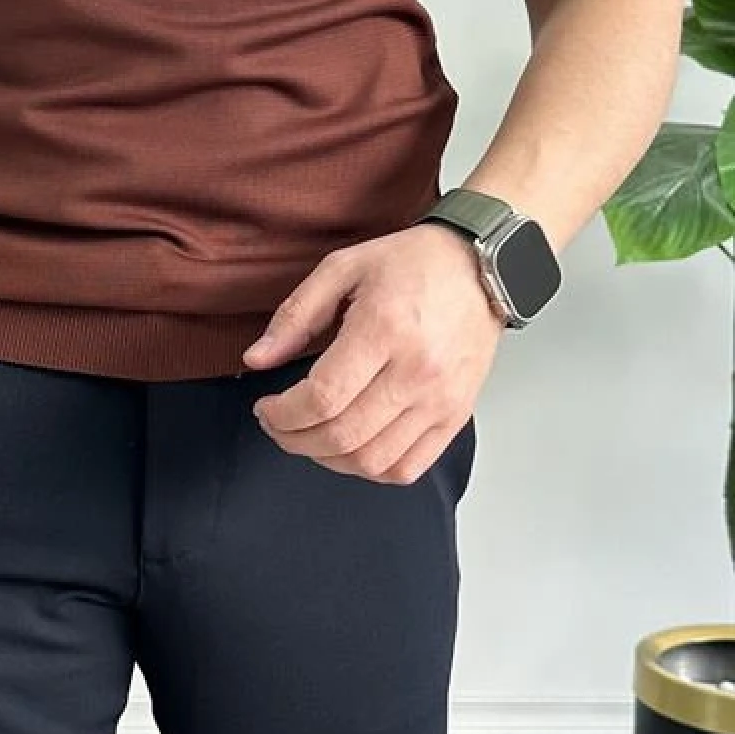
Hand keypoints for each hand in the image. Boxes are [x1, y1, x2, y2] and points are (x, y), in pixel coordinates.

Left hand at [241, 223, 506, 482]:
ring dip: (327, 458)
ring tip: (310, 435)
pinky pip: (407, 468)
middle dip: (294, 440)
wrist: (478, 268)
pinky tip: (351, 447)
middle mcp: (417, 372)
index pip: (322, 398)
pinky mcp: (455, 416)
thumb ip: (295, 316)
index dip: (282, 414)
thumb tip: (256, 360)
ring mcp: (440, 400)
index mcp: (384, 329)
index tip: (265, 407)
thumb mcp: (341, 268)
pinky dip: (370, 470)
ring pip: (371, 461)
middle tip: (278, 425)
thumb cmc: (411, 263)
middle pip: (343, 436)